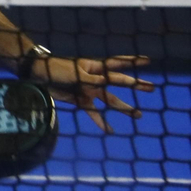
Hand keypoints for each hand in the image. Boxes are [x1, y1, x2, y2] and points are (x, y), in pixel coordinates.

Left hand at [29, 55, 153, 132]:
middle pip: (118, 83)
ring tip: (138, 115)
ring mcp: (89, 90)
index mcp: (95, 67)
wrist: (39, 76)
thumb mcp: (74, 73)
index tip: (147, 60)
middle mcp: (95, 79)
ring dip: (123, 107)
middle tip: (151, 88)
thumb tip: (106, 82)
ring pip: (110, 100)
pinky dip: (101, 121)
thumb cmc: (57, 69)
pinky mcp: (81, 101)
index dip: (132, 62)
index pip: (117, 64)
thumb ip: (91, 80)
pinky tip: (109, 131)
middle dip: (135, 85)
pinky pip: (94, 113)